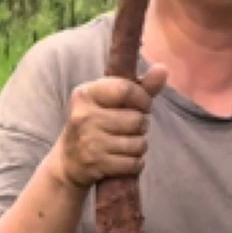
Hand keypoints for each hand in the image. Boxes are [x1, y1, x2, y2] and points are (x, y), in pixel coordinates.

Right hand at [54, 63, 168, 188]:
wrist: (68, 162)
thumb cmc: (96, 124)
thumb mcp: (110, 102)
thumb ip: (140, 86)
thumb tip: (163, 68)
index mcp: (86, 94)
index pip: (126, 89)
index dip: (142, 99)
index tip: (141, 106)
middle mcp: (84, 116)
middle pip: (136, 119)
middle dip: (141, 126)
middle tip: (129, 129)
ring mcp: (89, 141)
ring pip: (138, 143)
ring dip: (139, 146)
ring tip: (126, 144)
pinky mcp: (96, 164)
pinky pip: (133, 163)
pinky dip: (135, 163)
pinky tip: (123, 159)